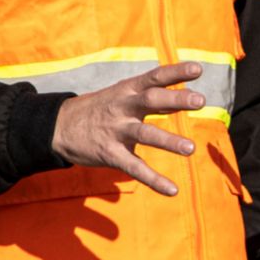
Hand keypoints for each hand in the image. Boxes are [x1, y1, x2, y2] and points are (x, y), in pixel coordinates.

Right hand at [51, 63, 207, 195]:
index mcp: (127, 90)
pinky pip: (134, 168)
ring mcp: (116, 131)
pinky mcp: (110, 154)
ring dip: (168, 141)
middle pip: (151, 99)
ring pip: (144, 134)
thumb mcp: (121, 96)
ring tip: (191, 148)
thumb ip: (152, 99)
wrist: (59, 127)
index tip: (198, 69)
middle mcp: (123, 107)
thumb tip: (183, 98)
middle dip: (176, 99)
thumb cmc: (100, 108)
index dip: (176, 72)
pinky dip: (154, 180)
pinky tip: (172, 190)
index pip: (154, 77)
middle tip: (200, 101)